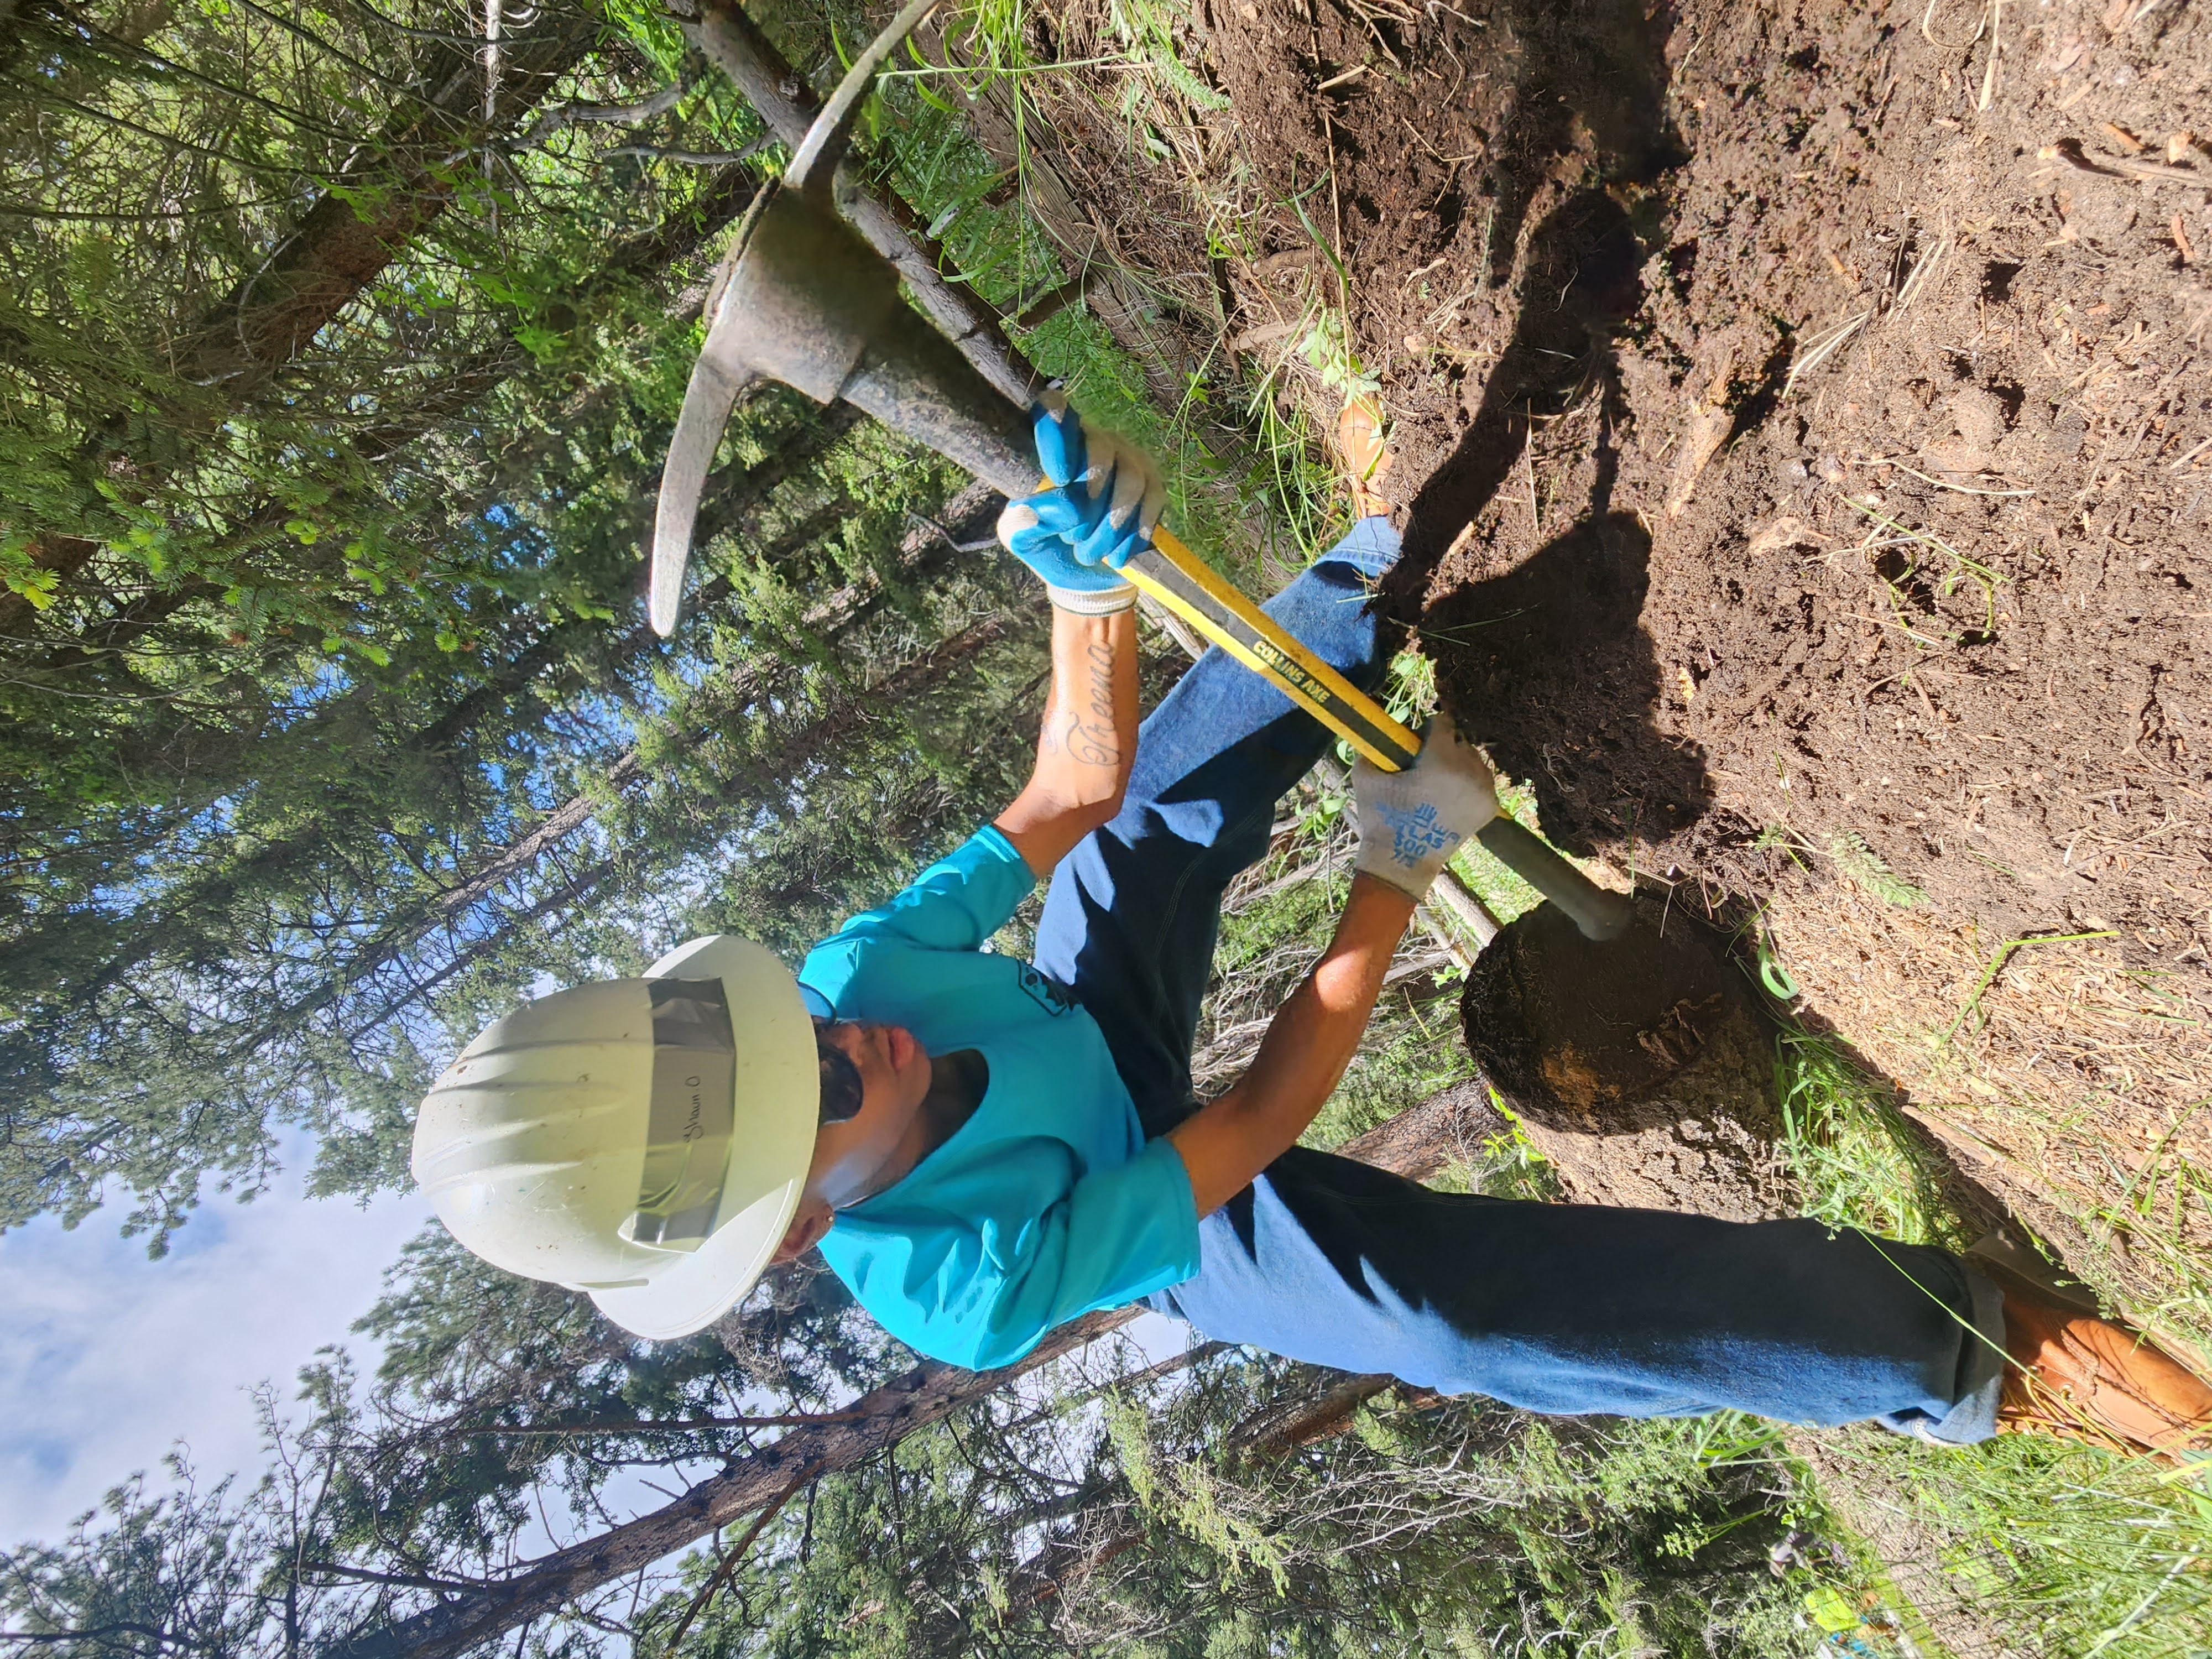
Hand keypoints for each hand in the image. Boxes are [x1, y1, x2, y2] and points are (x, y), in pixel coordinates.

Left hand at [995, 392, 1164, 614]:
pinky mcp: (1153, 486)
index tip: (1059, 478)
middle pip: (1099, 449)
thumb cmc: (1048, 544)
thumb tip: (1058, 506)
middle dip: (1087, 503)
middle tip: (1071, 538)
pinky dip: (1133, 534)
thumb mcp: (1021, 537)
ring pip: (1130, 479)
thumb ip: (1024, 521)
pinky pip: (1153, 500)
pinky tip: (1116, 556)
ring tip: (1089, 553)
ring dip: (1110, 526)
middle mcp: (1093, 441)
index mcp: (1052, 444)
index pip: (1053, 408)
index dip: (1058, 434)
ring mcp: (1127, 460)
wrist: (1083, 576)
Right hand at [1351, 713, 1498, 899]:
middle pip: (1460, 741)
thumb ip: (1370, 748)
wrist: (1403, 860)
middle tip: (1425, 763)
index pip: (1443, 723)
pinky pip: (1483, 781)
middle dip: (1444, 747)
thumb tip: (1374, 732)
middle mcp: (1469, 771)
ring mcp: (1483, 790)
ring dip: (1459, 763)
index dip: (1428, 729)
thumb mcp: (1365, 778)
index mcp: (1442, 759)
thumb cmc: (1382, 818)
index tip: (1418, 740)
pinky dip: (1470, 783)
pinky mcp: (1489, 807)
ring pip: (1474, 760)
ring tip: (1439, 779)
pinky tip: (1451, 794)